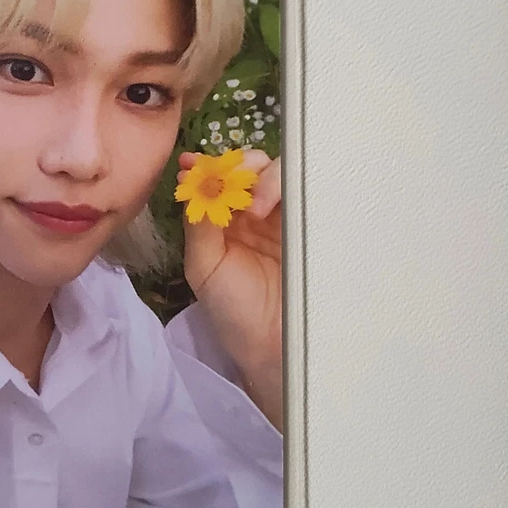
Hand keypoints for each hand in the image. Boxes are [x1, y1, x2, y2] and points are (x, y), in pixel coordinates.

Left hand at [177, 150, 282, 429]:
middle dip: (239, 165)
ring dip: (264, 176)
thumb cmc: (234, 310)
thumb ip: (199, 224)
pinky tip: (275, 204)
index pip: (218, 179)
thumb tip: (196, 181)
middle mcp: (256, 213)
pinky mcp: (316, 224)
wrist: (276, 345)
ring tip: (255, 205)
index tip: (191, 162)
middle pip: (252, 168)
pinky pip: (309, 192)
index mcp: (225, 220)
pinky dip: (292, 186)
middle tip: (230, 181)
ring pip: (281, 174)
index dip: (206, 166)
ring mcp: (288, 217)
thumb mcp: (204, 266)